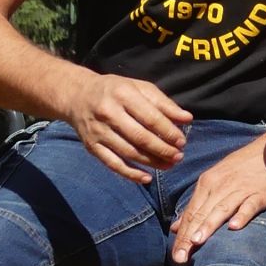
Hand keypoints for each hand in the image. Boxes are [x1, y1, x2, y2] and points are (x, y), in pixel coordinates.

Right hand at [67, 74, 192, 183]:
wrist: (78, 96)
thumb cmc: (116, 90)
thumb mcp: (140, 88)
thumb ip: (164, 103)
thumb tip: (187, 119)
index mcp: (123, 94)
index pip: (150, 117)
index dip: (168, 132)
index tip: (182, 141)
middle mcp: (108, 113)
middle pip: (139, 137)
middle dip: (162, 149)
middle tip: (179, 156)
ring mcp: (98, 131)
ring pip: (128, 152)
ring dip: (151, 162)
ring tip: (169, 165)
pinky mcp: (91, 146)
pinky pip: (112, 164)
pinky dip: (130, 174)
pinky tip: (146, 178)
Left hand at [169, 130, 265, 263]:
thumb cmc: (241, 168)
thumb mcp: (214, 180)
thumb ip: (196, 205)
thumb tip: (176, 227)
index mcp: (207, 183)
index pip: (190, 213)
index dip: (181, 235)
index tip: (175, 256)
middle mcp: (220, 186)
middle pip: (201, 214)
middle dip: (189, 237)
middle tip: (180, 258)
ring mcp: (240, 189)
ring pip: (221, 209)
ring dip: (208, 225)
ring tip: (197, 242)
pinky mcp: (260, 193)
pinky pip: (249, 205)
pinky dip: (242, 215)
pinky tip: (234, 227)